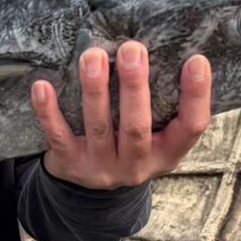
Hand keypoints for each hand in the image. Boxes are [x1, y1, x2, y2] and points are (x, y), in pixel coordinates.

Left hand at [31, 40, 211, 189]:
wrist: (87, 192)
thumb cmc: (126, 146)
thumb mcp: (154, 136)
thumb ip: (162, 105)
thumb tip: (169, 48)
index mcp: (166, 154)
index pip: (191, 127)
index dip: (197, 96)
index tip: (197, 60)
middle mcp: (136, 165)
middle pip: (137, 126)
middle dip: (134, 86)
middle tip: (132, 49)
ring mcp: (101, 168)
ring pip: (98, 127)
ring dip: (95, 89)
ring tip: (93, 56)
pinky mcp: (70, 165)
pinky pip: (58, 136)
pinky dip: (48, 110)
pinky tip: (43, 86)